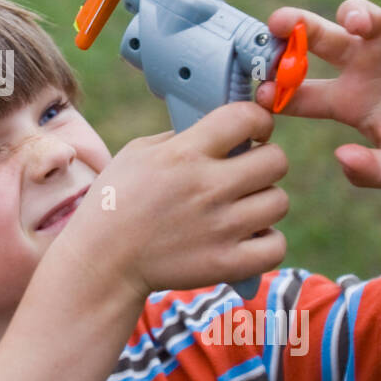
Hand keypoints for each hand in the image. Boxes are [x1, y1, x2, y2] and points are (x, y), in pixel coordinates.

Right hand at [59, 102, 288, 298]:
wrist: (102, 262)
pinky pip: (276, 245)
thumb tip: (220, 130)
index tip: (253, 131)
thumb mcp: (137, 153)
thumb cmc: (114, 203)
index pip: (246, 117)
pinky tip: (246, 238)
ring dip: (263, 202)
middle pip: (276, 160)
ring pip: (279, 202)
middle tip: (246, 173)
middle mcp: (207, 187)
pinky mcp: (227, 263)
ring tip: (240, 208)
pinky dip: (266, 242)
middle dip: (265, 161)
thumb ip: (180, 137)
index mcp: (184, 154)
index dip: (258, 120)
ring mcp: (221, 227)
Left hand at [255, 0, 380, 188]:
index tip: (260, 94)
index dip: (276, 90)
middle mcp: (361, 65)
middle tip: (278, 22)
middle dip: (293, 26)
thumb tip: (341, 158)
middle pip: (316, 38)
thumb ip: (372, 170)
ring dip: (352, 13)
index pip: (299, 91)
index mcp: (347, 100)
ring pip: (356, 12)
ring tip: (358, 26)